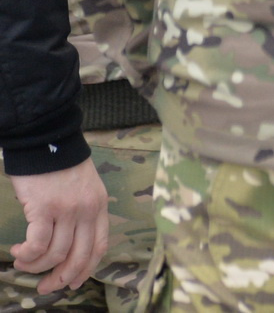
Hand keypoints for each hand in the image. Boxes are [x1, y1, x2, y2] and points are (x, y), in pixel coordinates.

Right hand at [9, 159, 109, 292]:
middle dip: (62, 277)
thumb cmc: (62, 166)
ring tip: (23, 262)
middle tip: (45, 287)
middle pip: (79, 256)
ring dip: (37, 265)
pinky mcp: (44, 209)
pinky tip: (18, 252)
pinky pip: (37, 244)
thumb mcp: (85, 188)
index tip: (74, 283)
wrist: (47, 142)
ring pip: (55, 253)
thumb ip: (84, 213)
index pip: (100, 246)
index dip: (87, 269)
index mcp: (99, 207)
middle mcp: (87, 211)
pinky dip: (27, 254)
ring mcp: (67, 210)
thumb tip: (71, 244)